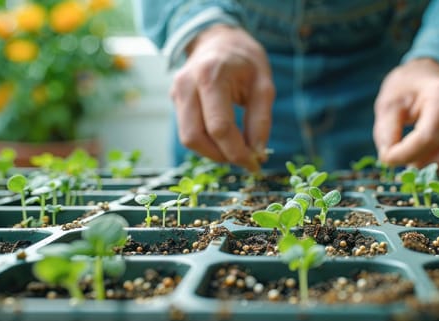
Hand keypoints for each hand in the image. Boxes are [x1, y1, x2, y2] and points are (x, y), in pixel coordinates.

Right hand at [170, 25, 274, 171]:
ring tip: (235, 149)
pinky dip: (206, 143)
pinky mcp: (174, 100)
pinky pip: (187, 131)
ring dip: (212, 153)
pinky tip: (224, 140)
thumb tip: (257, 152)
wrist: (219, 39)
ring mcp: (176, 93)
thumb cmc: (244, 60)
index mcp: (211, 76)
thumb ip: (261, 119)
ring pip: (187, 138)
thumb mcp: (264, 84)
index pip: (219, 127)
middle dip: (221, 156)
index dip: (237, 152)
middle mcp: (187, 85)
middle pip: (195, 137)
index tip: (255, 164)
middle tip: (245, 159)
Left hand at [373, 58, 438, 169]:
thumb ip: (386, 132)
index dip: (404, 155)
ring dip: (428, 165)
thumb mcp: (388, 104)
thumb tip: (388, 159)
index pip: (427, 139)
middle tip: (398, 161)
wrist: (427, 74)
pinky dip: (435, 161)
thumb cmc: (405, 88)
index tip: (385, 159)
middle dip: (419, 164)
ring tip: (407, 155)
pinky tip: (420, 152)